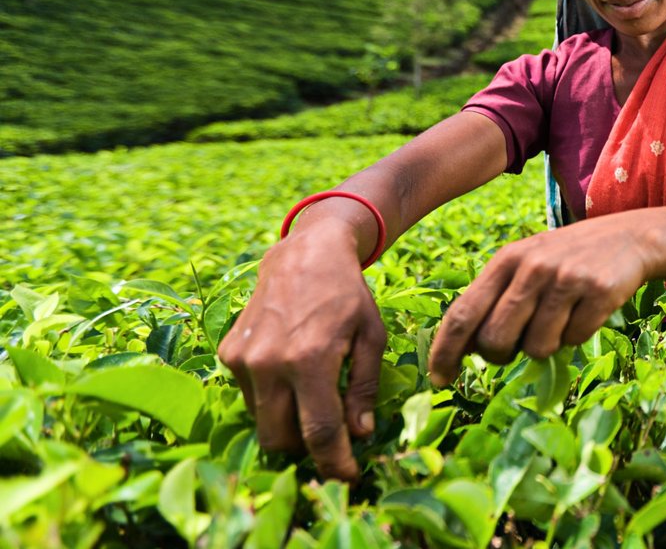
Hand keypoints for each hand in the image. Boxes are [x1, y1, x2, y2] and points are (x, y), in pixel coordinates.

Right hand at [218, 227, 385, 480]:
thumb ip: (364, 389)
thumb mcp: (371, 337)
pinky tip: (292, 374)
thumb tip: (359, 434)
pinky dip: (273, 400)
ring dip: (288, 423)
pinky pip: (250, 398)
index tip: (348, 478)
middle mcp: (269, 364)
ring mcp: (243, 360)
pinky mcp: (229, 354)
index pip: (319, 431)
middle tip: (332, 440)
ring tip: (314, 398)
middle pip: (280, 438)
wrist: (304, 253)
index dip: (334, 462)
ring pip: (263, 421)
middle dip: (307, 449)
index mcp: (310, 360)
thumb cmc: (347, 295)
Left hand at [429, 216, 653, 385]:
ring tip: (560, 318)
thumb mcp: (526, 264)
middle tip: (517, 346)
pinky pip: (574, 340)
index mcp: (506, 260)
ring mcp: (566, 279)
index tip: (439, 378)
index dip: (445, 351)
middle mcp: (532, 267)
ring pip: (537, 348)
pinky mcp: (598, 292)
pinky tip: (585, 310)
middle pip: (495, 340)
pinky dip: (577, 335)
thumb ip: (496, 298)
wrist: (629, 237)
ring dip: (547, 345)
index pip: (463, 313)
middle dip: (501, 355)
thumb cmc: (567, 258)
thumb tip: (464, 348)